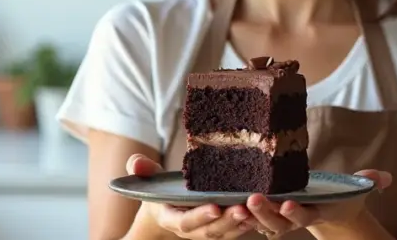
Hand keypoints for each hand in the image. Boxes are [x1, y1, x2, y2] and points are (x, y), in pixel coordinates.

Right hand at [126, 154, 254, 238]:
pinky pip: (236, 229)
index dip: (199, 216)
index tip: (214, 207)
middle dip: (226, 221)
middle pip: (209, 231)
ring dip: (240, 224)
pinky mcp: (221, 228)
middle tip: (241, 209)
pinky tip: (261, 213)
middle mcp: (191, 229)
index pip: (185, 222)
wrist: (167, 212)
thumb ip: (143, 171)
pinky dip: (248, 223)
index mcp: (172, 218)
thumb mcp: (149, 181)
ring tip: (255, 211)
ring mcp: (207, 231)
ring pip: (225, 232)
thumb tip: (135, 163)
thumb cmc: (160, 192)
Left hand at [243, 169, 391, 236]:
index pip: (306, 215)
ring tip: (238, 201)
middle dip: (266, 212)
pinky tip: (229, 203)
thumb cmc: (342, 195)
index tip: (288, 203)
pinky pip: (253, 216)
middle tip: (255, 199)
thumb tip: (385, 178)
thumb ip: (369, 181)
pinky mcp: (269, 213)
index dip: (297, 212)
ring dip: (250, 214)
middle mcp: (296, 218)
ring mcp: (281, 218)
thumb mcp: (357, 189)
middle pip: (279, 221)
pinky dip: (242, 212)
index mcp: (316, 212)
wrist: (329, 208)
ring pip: (262, 220)